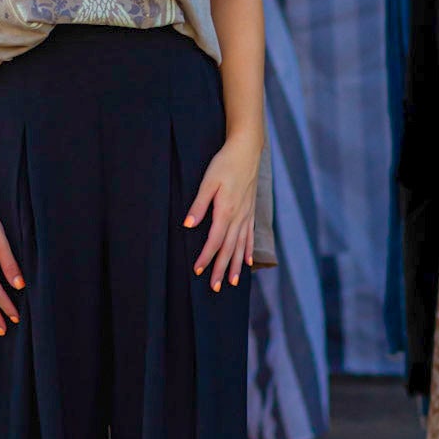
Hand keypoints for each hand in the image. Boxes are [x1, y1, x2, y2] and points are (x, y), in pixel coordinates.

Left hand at [184, 133, 259, 291]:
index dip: (206, 258)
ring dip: (236, 265)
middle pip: (229, 249)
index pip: (214, 241)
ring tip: (233, 283)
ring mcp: (247, 215)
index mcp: (226, 211)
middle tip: (215, 287)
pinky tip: (248, 262)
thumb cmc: (225, 164)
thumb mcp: (208, 182)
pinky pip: (250, 236)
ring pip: (241, 246)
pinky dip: (248, 251)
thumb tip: (188, 225)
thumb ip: (198, 205)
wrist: (247, 151)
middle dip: (221, 269)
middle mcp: (239, 217)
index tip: (197, 271)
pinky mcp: (251, 211)